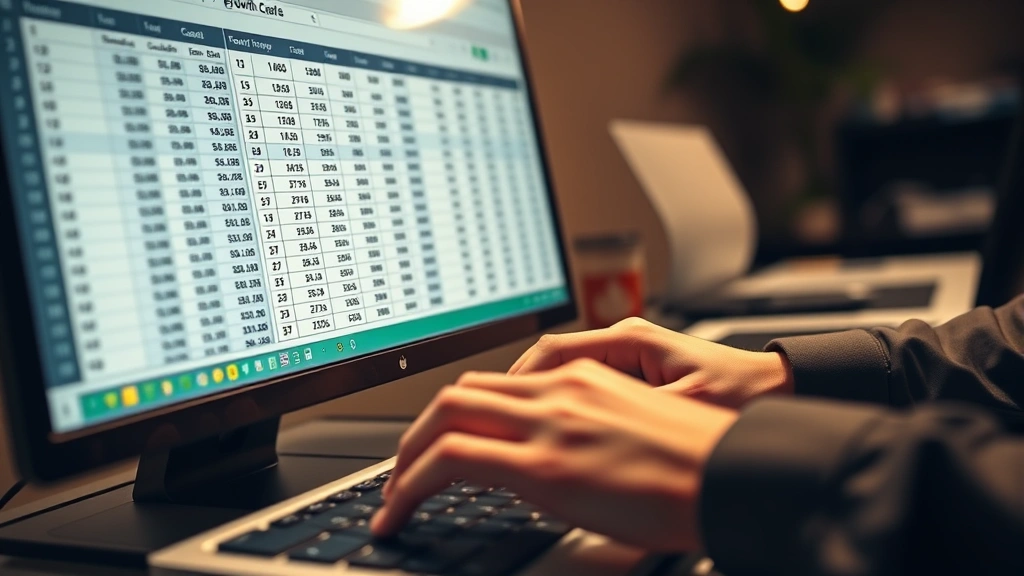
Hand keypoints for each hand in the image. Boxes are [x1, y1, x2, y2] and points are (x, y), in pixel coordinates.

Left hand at [371, 359, 738, 550]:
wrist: (735, 474)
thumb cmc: (700, 463)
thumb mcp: (634, 433)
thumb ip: (585, 435)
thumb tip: (553, 466)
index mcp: (580, 379)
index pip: (493, 385)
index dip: (451, 413)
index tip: (434, 442)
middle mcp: (557, 391)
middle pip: (458, 394)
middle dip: (416, 433)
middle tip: (402, 468)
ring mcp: (548, 423)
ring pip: (445, 417)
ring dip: (406, 457)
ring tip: (394, 496)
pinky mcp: (545, 464)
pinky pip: (451, 459)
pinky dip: (412, 482)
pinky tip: (403, 509)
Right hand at [509, 317, 793, 408]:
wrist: (779, 391)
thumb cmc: (742, 397)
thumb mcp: (682, 409)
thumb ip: (628, 418)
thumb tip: (577, 436)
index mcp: (630, 341)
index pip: (551, 351)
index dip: (515, 380)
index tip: (489, 406)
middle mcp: (625, 343)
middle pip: (548, 361)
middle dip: (513, 392)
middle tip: (485, 425)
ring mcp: (630, 357)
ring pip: (563, 374)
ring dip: (536, 400)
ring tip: (515, 432)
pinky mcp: (637, 375)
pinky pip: (584, 386)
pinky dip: (561, 406)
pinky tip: (556, 432)